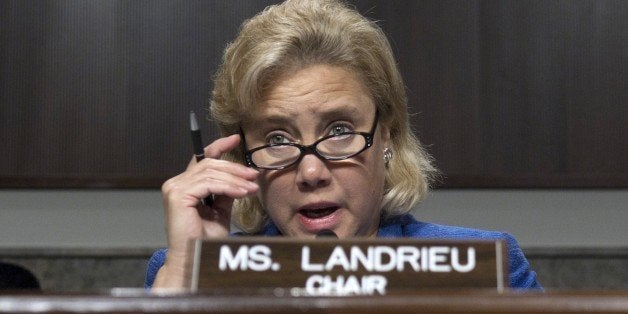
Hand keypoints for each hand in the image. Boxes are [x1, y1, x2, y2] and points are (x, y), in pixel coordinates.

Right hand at [154, 134, 257, 288]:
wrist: (194, 258)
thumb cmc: (204, 238)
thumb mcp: (221, 209)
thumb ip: (226, 191)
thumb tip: (241, 177)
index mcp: (185, 184)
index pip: (202, 158)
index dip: (219, 146)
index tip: (236, 139)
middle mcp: (176, 183)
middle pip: (209, 164)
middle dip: (235, 168)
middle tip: (254, 175)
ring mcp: (174, 188)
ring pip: (211, 173)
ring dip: (236, 179)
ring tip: (252, 188)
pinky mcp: (178, 195)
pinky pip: (209, 184)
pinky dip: (229, 187)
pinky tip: (242, 193)